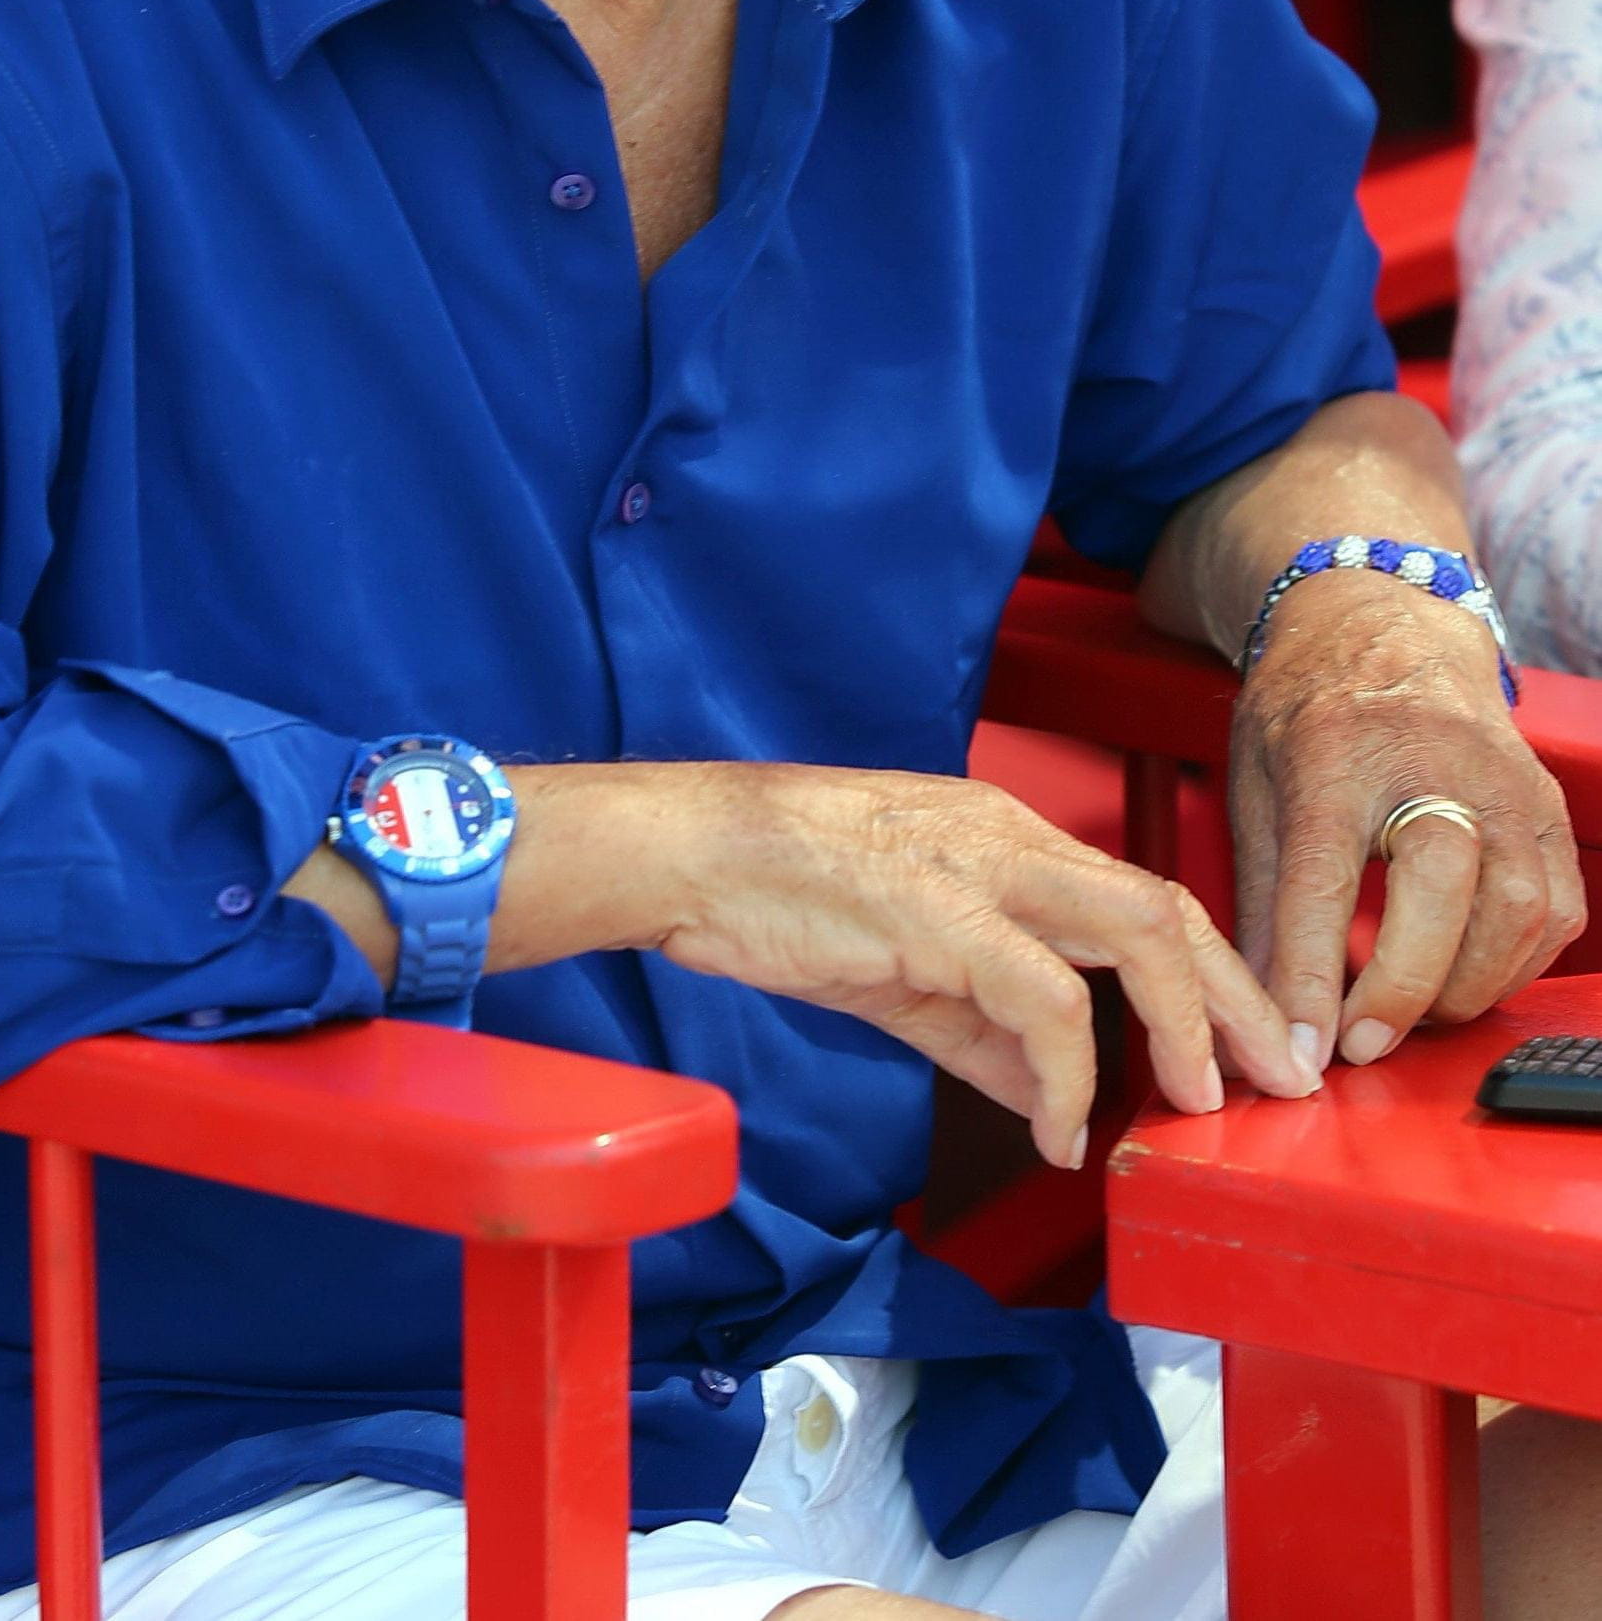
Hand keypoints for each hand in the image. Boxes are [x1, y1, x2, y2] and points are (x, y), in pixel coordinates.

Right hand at [650, 761, 1319, 1168]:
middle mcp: (1009, 836)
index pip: (1144, 900)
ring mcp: (976, 864)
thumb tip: (1053, 1095)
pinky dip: (1069, 1074)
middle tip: (1283, 1084)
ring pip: (1135, 930)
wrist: (683, 851)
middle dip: (1240, 1002)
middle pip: (1168, 908)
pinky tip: (1060, 1130)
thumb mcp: (903, 967)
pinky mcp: (935, 907)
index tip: (1252, 1054)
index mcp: (1005, 837)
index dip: (1214, 980)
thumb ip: (984, 1025)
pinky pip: (1041, 997)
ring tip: (1197, 1105)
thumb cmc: (777, 893)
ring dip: (1186, 1027)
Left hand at [1230, 580, 1585, 1069]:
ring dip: (1464, 986)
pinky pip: (1556, 911)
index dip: (1311, 976)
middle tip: (1363, 1041)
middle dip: (1406, 984)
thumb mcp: (1254, 788)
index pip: (1323, 875)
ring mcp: (1503, 778)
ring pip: (1516, 908)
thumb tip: (1257, 1016)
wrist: (1382, 625)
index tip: (1304, 1052)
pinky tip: (1463, 975)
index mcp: (1334, 747)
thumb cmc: (1309, 712)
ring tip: (1409, 1013)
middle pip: (1443, 881)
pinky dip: (1513, 965)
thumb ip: (1260, 904)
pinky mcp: (1545, 805)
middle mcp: (1430, 757)